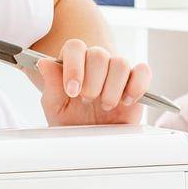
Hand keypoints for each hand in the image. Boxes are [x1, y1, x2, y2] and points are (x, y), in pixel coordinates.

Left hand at [36, 39, 152, 126]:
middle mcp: (96, 64)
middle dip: (92, 82)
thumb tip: (45, 63)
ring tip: (105, 106)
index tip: (72, 91)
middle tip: (87, 100)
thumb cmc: (71, 121)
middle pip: (98, 54)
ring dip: (111, 88)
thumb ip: (50, 84)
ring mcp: (117, 72)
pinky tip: (125, 102)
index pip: (75, 47)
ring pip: (120, 63)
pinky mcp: (136, 83)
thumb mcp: (55, 107)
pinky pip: (143, 72)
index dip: (74, 67)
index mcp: (73, 63)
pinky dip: (136, 86)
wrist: (91, 141)